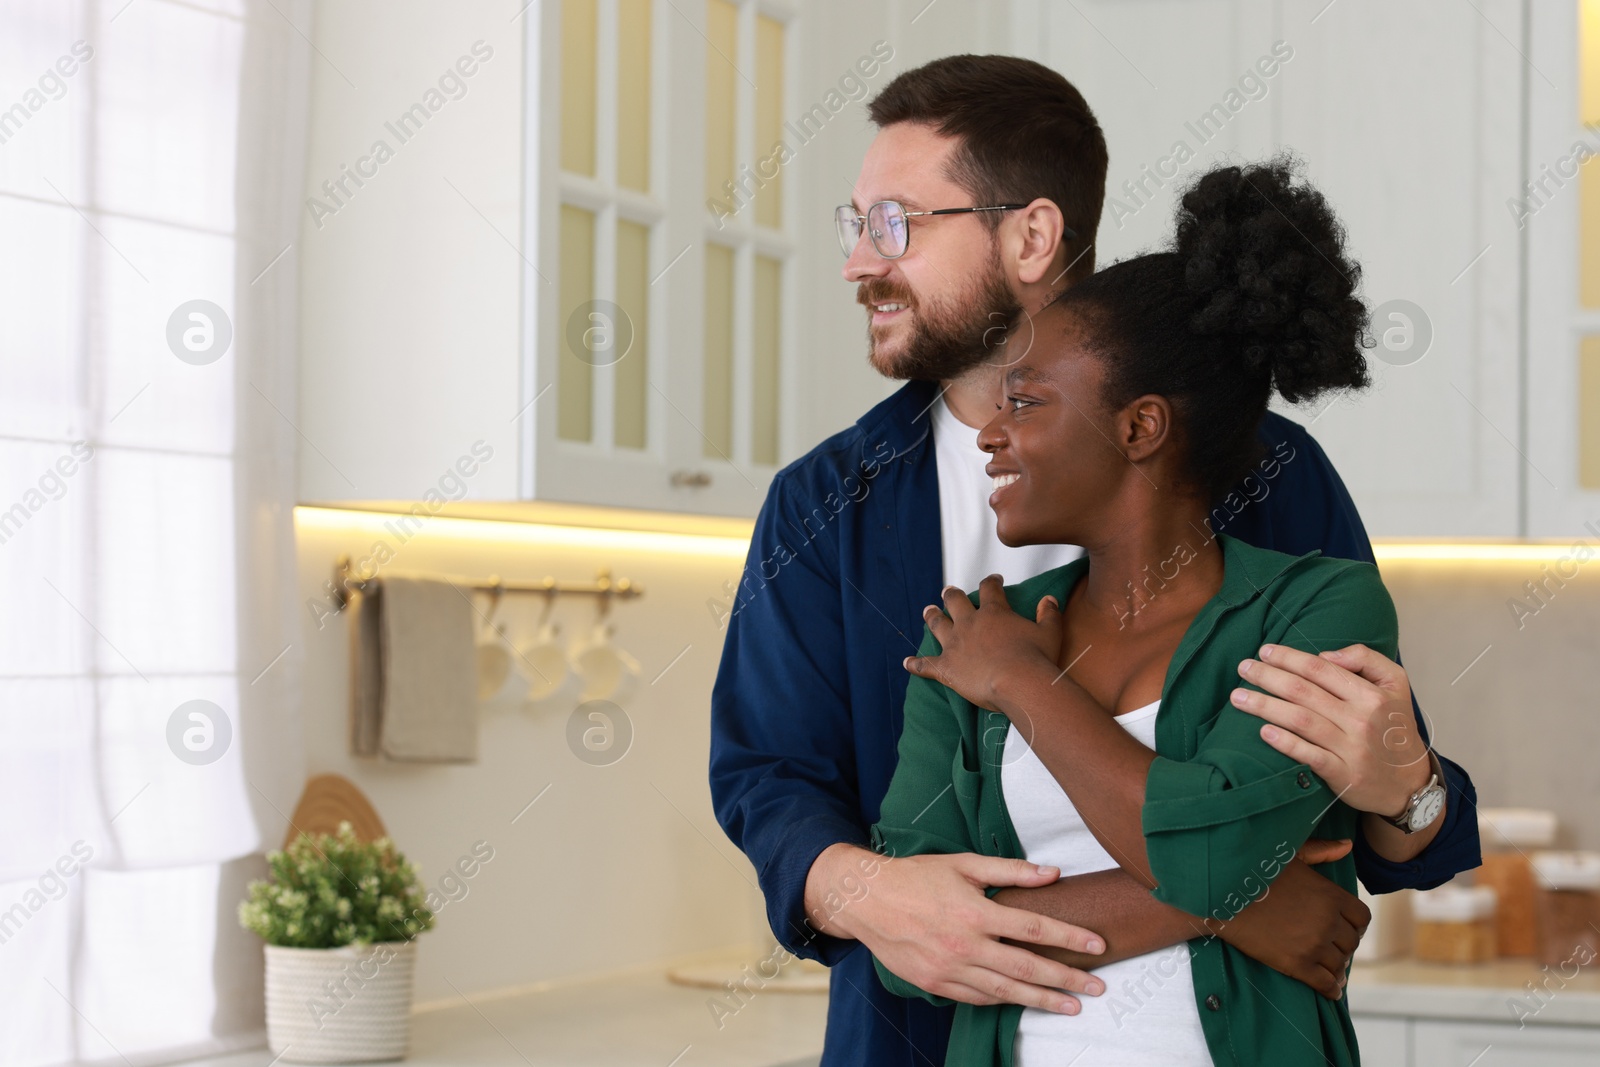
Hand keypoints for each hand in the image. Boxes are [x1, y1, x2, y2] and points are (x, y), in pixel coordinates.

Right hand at [809, 844, 1105, 1012]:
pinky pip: (977, 998)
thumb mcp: (963, 864)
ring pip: (1005, 991)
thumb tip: (1051, 873)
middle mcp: (965, 945)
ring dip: (1042, 1000)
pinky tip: (1023, 1001)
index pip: (1035, 929)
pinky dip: (1003, 1001)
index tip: (1097, 945)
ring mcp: (950, 970)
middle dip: (1066, 980)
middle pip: (1027, 969)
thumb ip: (1010, 871)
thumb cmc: (916, 876)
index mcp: (975, 912)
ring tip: (1071, 1007)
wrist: (867, 901)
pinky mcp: (936, 984)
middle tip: (1096, 988)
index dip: (1069, 938)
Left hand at [903, 575, 1061, 711]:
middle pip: (955, 601)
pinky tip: (906, 663)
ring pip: (937, 624)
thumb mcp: (1050, 632)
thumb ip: (1049, 613)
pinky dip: (915, 665)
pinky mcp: (946, 667)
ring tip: (928, 611)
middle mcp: (970, 623)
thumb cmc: (1037, 658)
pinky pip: (926, 665)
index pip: (989, 589)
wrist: (1018, 681)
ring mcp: (955, 644)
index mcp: (994, 612)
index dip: (991, 582)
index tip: (993, 580)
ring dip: (932, 616)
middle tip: (949, 592)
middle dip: (951, 595)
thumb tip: (1049, 600)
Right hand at [1206, 855, 1369, 998]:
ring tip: (1330, 968)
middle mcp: (1327, 922)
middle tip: (1333, 946)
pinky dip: (1331, 988)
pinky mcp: (1296, 965)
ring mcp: (1313, 945)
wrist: (1222, 896)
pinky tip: (1330, 988)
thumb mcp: (1289, 854)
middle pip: (1351, 942)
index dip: (1355, 923)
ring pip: (1339, 964)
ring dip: (1336, 966)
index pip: (1361, 918)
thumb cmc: (1254, 870)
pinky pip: (1325, 983)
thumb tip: (1347, 845)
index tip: (1345, 926)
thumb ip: (1321, 851)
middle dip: (1344, 944)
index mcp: (1330, 895)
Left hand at [1230, 643, 1431, 815]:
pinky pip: (1309, 755)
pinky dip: (1285, 743)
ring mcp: (1351, 748)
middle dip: (1267, 677)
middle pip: (1303, 692)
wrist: (1409, 782)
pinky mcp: (1343, 774)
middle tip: (1243, 668)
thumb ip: (1365, 659)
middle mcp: (1360, 719)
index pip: (1320, 669)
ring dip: (1264, 706)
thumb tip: (1326, 654)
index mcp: (1370, 694)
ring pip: (1300, 720)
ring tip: (1238, 698)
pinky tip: (1263, 731)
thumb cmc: (1393, 727)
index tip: (1264, 651)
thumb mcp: (1395, 684)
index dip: (1288, 657)